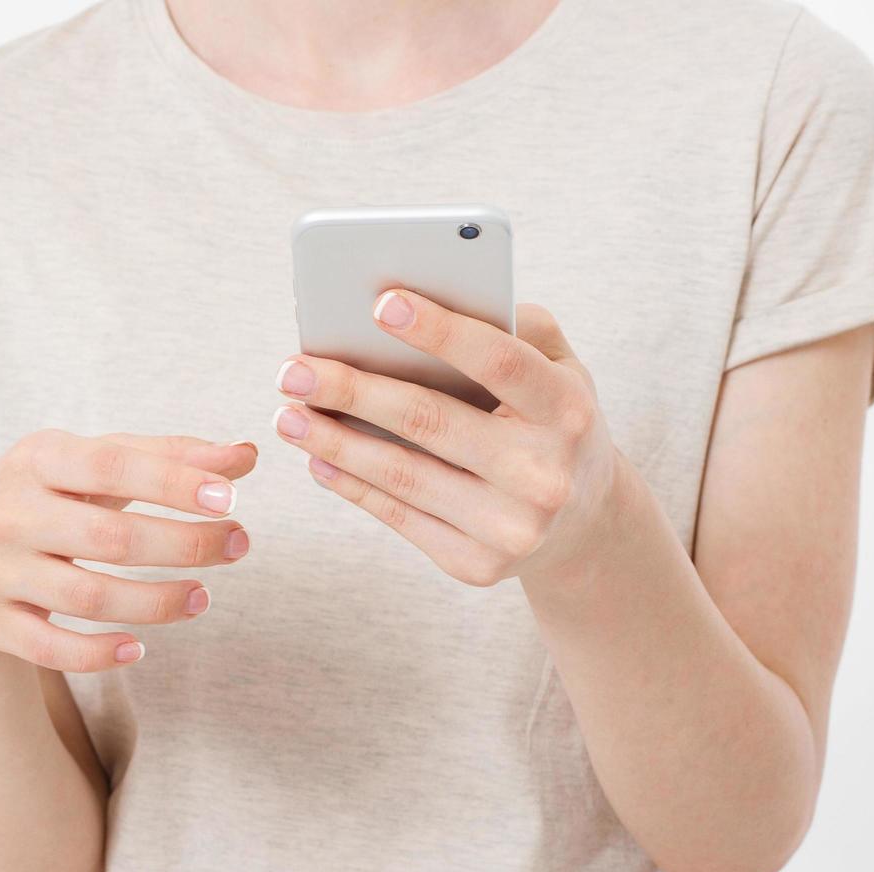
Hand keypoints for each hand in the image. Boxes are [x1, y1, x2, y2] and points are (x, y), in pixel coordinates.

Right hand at [0, 430, 256, 671]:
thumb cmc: (48, 494)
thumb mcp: (94, 463)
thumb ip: (169, 457)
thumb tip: (245, 455)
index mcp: (37, 458)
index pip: (111, 465)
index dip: (173, 482)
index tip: (232, 497)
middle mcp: (8, 512)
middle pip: (110, 538)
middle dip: (185, 544)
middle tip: (238, 545)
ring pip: (88, 598)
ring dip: (157, 603)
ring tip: (203, 597)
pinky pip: (51, 649)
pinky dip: (99, 654)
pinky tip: (141, 647)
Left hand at [272, 289, 621, 586]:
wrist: (586, 525)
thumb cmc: (554, 423)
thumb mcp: (562, 368)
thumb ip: (514, 325)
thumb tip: (422, 305)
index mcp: (568, 411)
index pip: (499, 361)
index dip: (439, 330)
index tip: (378, 302)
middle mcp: (544, 474)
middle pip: (431, 422)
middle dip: (352, 391)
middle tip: (294, 369)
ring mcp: (512, 528)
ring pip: (403, 476)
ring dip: (334, 442)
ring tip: (288, 414)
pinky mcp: (478, 566)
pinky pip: (400, 518)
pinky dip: (352, 485)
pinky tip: (318, 458)